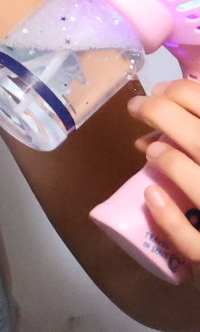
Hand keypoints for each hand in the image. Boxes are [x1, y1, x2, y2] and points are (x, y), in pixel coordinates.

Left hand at [128, 79, 199, 271]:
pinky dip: (169, 218)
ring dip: (171, 162)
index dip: (184, 93)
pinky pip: (193, 241)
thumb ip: (197, 141)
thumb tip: (155, 128)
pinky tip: (151, 196)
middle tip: (137, 107)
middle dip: (165, 114)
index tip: (160, 90)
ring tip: (150, 149)